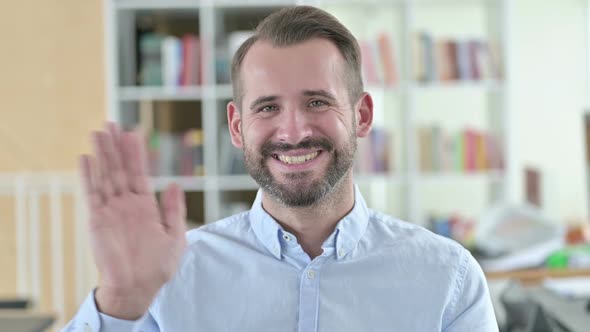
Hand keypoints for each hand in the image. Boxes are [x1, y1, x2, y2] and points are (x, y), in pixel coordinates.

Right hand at [79, 122, 186, 319]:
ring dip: (102, 155)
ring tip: (98, 133)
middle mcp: (127, 204)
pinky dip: (89, 177)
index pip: (140, 173)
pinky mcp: (97, 220)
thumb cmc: (158, 265)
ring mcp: (111, 210)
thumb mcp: (175, 236)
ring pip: (105, 176)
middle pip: (120, 169)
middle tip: (111, 123)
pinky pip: (92, 194)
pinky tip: (86, 159)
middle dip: (116, 146)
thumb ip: (174, 209)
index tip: (134, 133)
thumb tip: (175, 184)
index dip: (136, 154)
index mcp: (145, 206)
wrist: (138, 287)